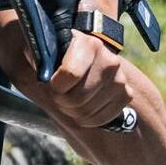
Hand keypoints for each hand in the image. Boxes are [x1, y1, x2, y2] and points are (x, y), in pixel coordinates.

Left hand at [6, 15, 134, 128]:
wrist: (81, 57)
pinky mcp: (126, 94)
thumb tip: (41, 72)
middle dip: (62, 101)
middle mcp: (109, 60)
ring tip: (69, 101)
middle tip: (58, 95)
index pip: (70, 74)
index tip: (51, 82)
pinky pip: (102, 119)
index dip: (55, 86)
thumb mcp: (45, 51)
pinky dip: (88, 120)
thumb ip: (39, 57)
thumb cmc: (59, 56)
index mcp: (89, 44)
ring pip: (87, 111)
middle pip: (77, 98)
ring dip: (73, 112)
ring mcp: (120, 78)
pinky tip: (83, 108)